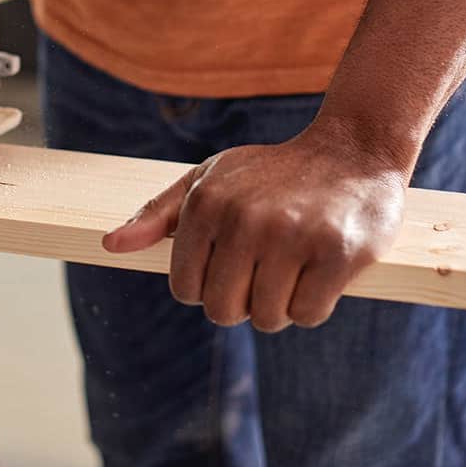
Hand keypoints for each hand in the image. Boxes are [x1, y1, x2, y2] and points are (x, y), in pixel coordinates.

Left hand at [103, 126, 407, 331]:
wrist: (353, 149)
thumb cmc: (274, 173)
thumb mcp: (210, 179)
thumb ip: (159, 214)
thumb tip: (112, 244)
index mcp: (208, 203)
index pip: (186, 289)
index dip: (209, 286)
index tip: (232, 266)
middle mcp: (246, 219)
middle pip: (224, 311)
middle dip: (244, 301)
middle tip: (267, 270)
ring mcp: (293, 236)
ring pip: (268, 318)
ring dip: (281, 304)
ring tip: (295, 265)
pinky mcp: (338, 252)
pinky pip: (308, 314)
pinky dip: (314, 304)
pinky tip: (320, 270)